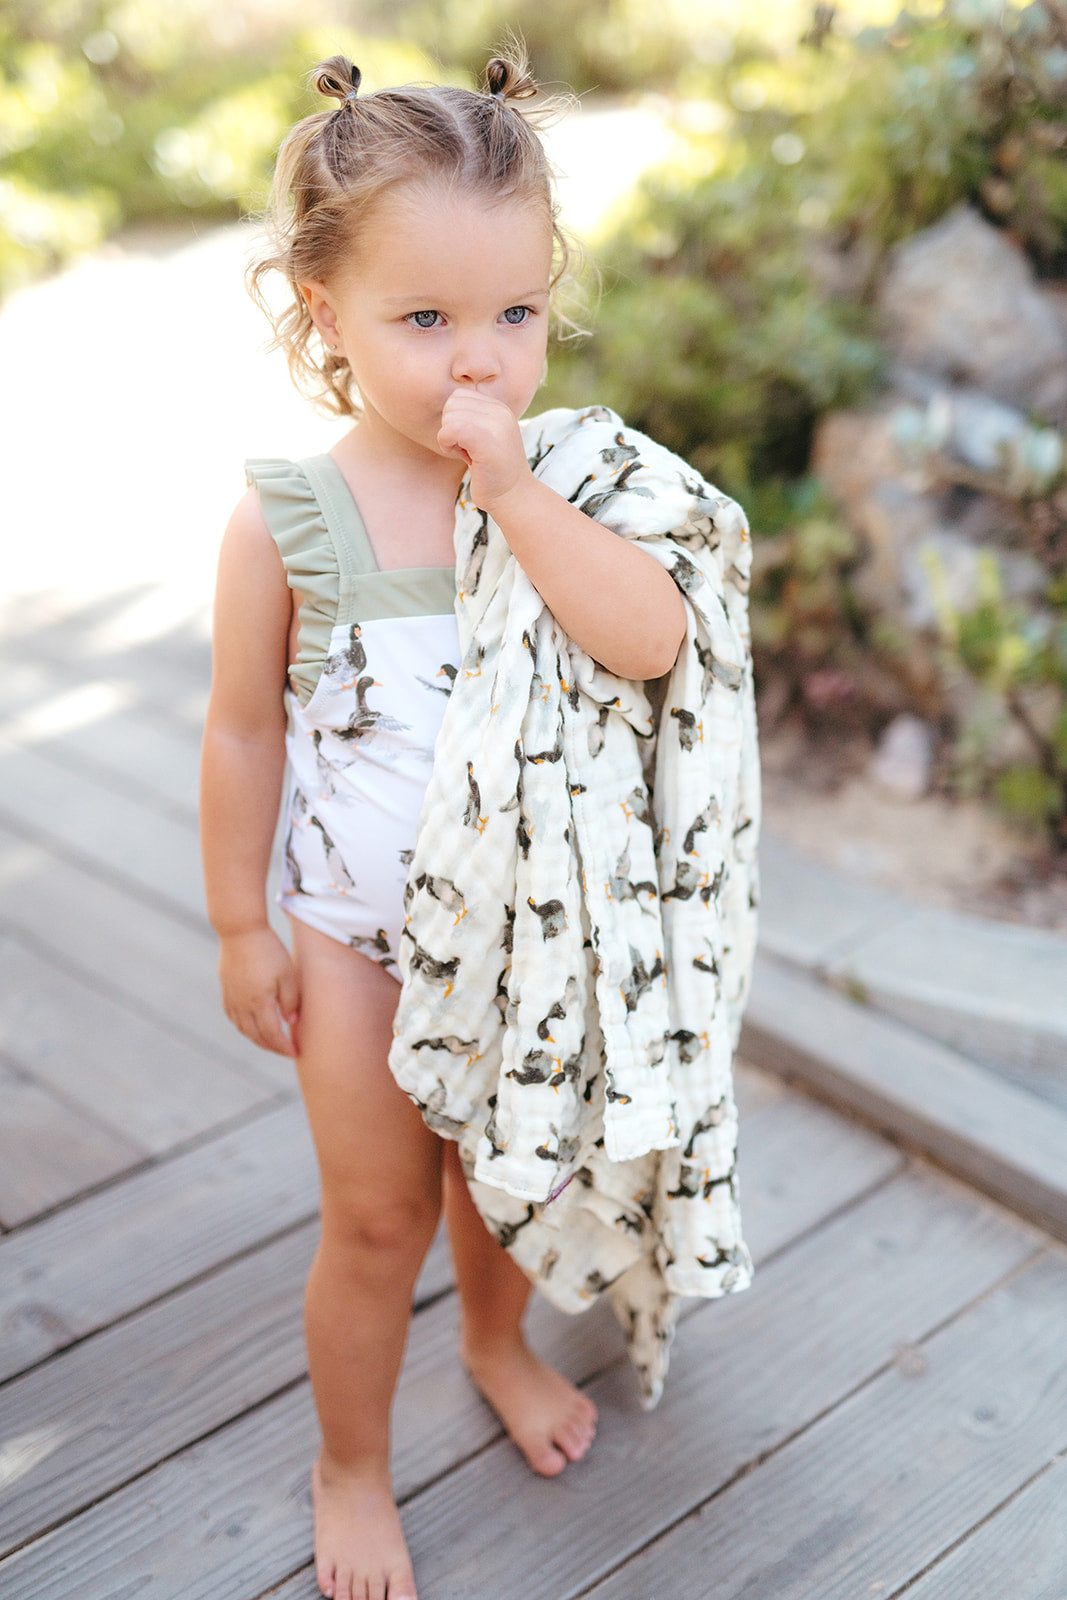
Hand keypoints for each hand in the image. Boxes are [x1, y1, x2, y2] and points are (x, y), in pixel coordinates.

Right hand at [218, 926, 299, 1056]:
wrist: (240, 931)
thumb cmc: (269, 950)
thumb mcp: (288, 974)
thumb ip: (290, 1001)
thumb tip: (291, 1022)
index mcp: (259, 1003)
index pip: (272, 1035)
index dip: (283, 1047)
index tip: (295, 1052)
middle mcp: (242, 1005)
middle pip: (256, 1036)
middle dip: (271, 1047)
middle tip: (285, 1051)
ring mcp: (231, 998)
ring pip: (243, 1028)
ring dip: (256, 1039)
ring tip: (270, 1041)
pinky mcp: (226, 989)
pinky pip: (233, 1017)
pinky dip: (243, 1026)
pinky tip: (251, 1024)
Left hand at [438, 387, 531, 512]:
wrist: (514, 496)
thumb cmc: (493, 472)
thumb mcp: (485, 437)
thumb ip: (471, 419)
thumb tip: (446, 408)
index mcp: (499, 408)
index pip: (459, 395)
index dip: (454, 418)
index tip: (467, 440)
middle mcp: (499, 411)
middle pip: (452, 403)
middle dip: (450, 427)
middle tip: (465, 448)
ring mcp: (495, 424)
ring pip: (449, 416)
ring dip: (449, 438)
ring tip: (467, 453)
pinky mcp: (486, 440)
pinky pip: (450, 430)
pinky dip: (447, 444)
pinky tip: (461, 457)